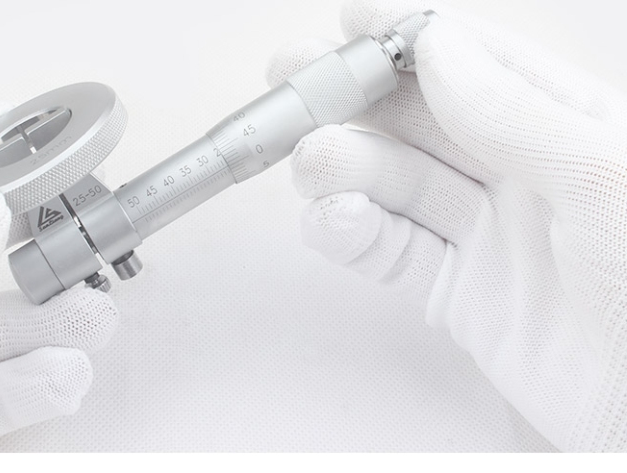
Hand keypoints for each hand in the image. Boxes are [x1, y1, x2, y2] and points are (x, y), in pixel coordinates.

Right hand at [267, 0, 626, 450]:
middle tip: (294, 83)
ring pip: (396, 183)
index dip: (411, 36)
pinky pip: (391, 252)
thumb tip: (438, 45)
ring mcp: (487, 236)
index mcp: (569, 129)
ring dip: (344, 167)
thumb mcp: (604, 181)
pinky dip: (352, 234)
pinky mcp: (459, 294)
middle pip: (421, 119)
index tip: (352, 20)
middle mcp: (523, 175)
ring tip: (314, 165)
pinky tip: (333, 221)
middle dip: (355, 97)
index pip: (479, 63)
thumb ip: (516, 113)